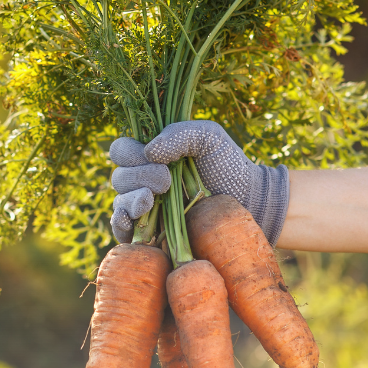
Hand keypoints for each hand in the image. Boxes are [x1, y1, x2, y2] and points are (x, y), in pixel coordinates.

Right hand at [108, 120, 289, 244]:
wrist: (248, 201)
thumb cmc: (228, 165)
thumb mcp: (209, 137)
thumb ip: (180, 133)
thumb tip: (149, 151)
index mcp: (151, 155)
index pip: (121, 151)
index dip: (130, 153)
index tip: (158, 159)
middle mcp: (143, 180)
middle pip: (119, 177)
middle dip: (139, 177)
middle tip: (167, 181)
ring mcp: (146, 208)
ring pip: (119, 203)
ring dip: (131, 201)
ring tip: (150, 200)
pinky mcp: (151, 233)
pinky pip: (123, 231)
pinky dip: (121, 227)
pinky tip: (131, 224)